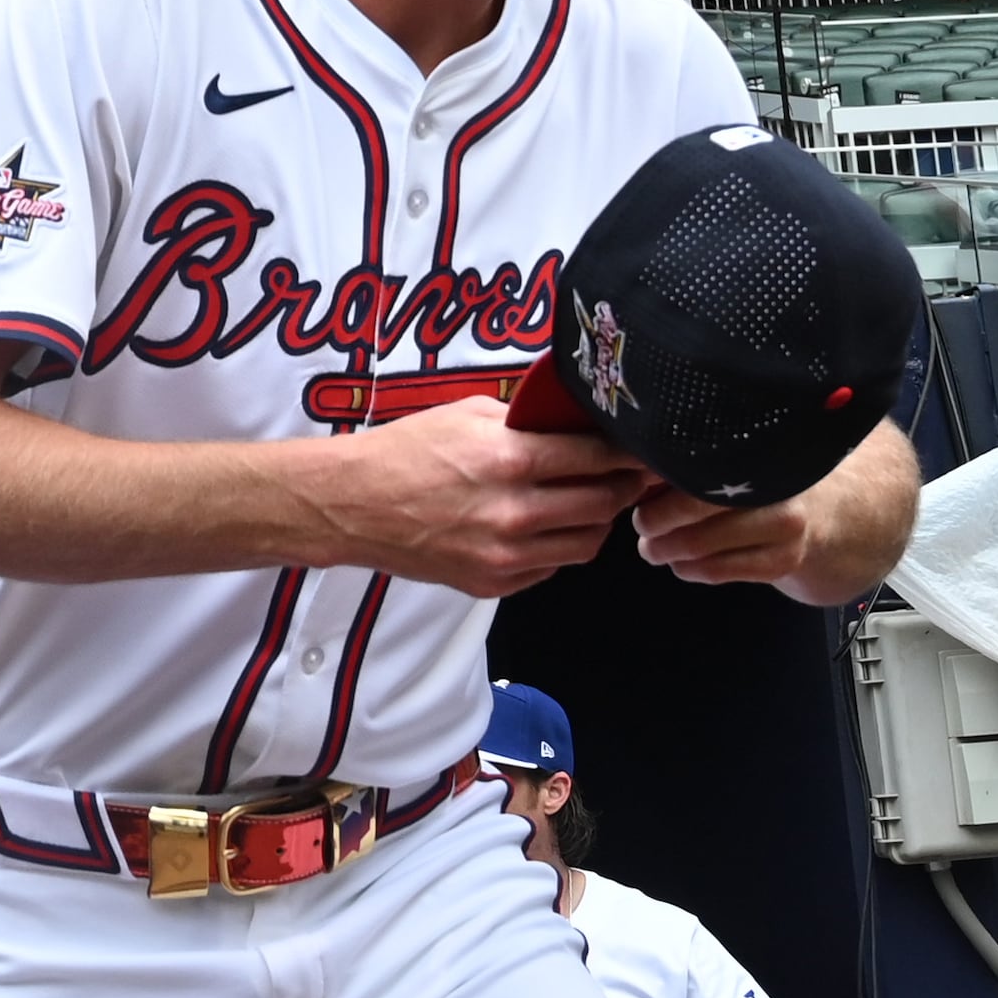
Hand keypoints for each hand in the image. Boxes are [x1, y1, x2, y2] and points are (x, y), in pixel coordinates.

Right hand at [297, 398, 650, 596]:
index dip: (630, 454)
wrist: (352, 504)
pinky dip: (559, 548)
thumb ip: (528, 419)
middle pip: (603, 506)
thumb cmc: (406, 451)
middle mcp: (514, 513)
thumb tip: (577, 418)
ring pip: (585, 545)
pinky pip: (550, 569)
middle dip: (625, 488)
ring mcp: (504, 556)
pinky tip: (549, 526)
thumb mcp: (469, 413)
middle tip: (631, 476)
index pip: (597, 458)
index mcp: (510, 460)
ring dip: (598, 522)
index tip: (645, 450)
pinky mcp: (492, 584)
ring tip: (594, 502)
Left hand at [629, 420, 918, 606]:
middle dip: (657, 524)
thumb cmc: (772, 479)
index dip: (662, 490)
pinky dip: (691, 570)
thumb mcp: (743, 458)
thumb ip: (697, 459)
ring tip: (651, 548)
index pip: (699, 476)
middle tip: (641, 525)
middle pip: (697, 512)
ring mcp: (784, 530)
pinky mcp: (782, 562)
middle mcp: (778, 491)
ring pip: (705, 549)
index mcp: (763, 458)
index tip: (638, 494)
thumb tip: (638, 467)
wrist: (835, 508)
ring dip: (668, 552)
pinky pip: (720, 572)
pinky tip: (679, 562)